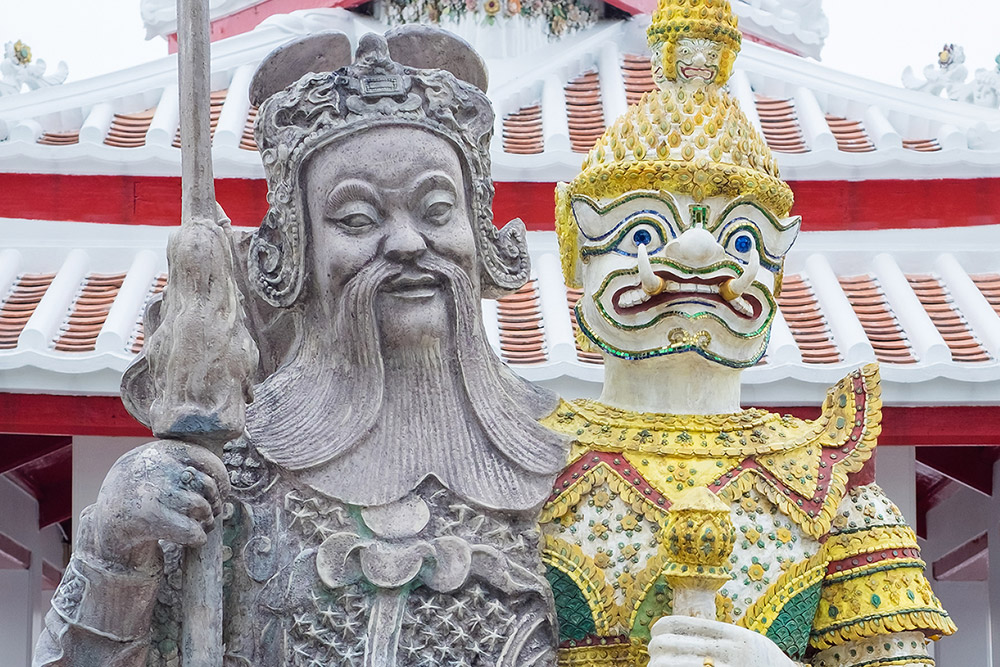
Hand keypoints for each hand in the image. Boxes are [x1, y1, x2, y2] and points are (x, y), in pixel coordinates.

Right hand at [86, 440, 230, 572]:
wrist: (104, 529)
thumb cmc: (139, 498)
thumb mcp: (154, 470)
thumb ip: (182, 466)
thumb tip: (221, 482)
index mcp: (158, 451)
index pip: (205, 459)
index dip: (220, 478)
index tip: (221, 492)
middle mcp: (154, 468)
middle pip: (206, 484)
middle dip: (214, 501)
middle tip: (210, 512)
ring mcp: (151, 492)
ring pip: (201, 507)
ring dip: (207, 520)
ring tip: (201, 524)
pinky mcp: (148, 519)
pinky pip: (192, 530)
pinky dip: (198, 537)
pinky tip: (193, 537)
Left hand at [648, 616, 795, 666]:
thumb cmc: (764, 664)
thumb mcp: (747, 642)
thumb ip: (719, 636)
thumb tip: (682, 631)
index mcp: (732, 635)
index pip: (680, 624)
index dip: (661, 628)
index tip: (656, 634)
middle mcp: (728, 653)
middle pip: (670, 645)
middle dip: (657, 651)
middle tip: (656, 656)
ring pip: (674, 665)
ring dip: (660, 666)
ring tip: (658, 666)